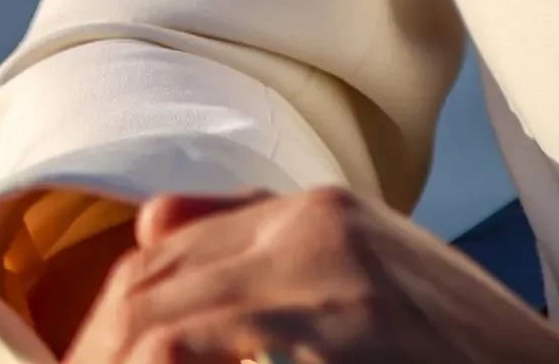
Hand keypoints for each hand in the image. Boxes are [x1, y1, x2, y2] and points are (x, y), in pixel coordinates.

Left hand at [64, 188, 558, 363]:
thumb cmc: (455, 348)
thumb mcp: (366, 270)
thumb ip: (265, 238)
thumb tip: (150, 224)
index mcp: (322, 209)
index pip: (168, 249)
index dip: (116, 317)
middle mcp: (314, 229)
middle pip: (152, 283)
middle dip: (104, 349)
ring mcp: (321, 284)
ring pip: (156, 320)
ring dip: (121, 359)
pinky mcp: (328, 341)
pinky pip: (190, 347)